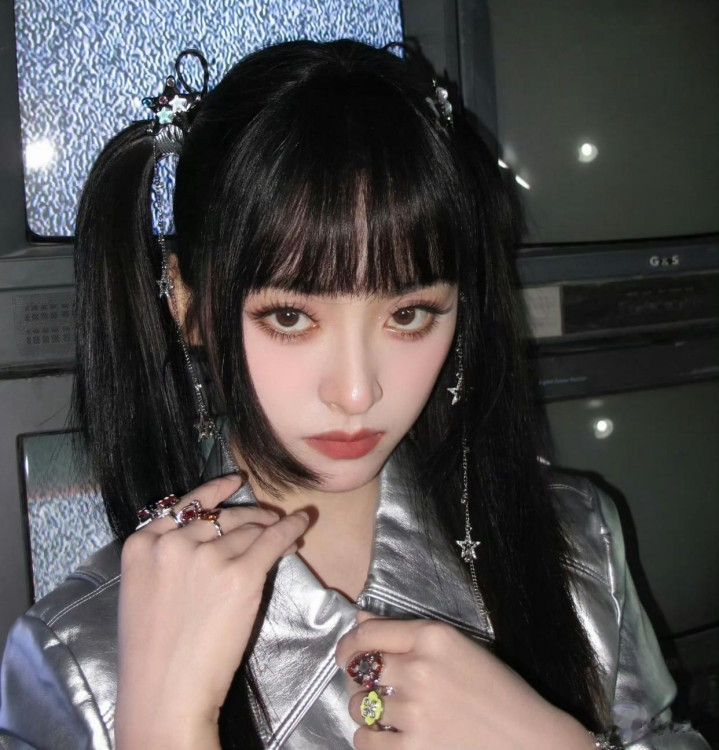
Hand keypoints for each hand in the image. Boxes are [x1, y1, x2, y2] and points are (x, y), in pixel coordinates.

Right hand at [114, 474, 308, 749]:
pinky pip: (272, 540)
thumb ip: (168, 559)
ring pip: (248, 530)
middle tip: (268, 519)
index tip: (235, 483)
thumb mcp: (144, 592)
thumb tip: (211, 540)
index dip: (215, 492)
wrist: (164, 694)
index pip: (184, 507)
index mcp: (142, 545)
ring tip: (286, 532)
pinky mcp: (241, 573)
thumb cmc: (152, 655)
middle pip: (222, 517)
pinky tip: (301, 524)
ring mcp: (208, 556)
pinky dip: (290, 529)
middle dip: (250, 516)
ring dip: (270, 528)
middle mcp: (173, 542)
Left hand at [336, 613, 595, 749]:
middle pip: (361, 671)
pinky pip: (366, 740)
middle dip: (361, 681)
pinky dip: (372, 739)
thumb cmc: (499, 692)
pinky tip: (392, 738)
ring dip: (368, 711)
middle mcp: (420, 668)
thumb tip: (359, 620)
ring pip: (360, 707)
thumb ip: (406, 633)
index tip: (347, 655)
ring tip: (390, 716)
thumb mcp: (458, 648)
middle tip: (376, 690)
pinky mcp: (414, 749)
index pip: (367, 634)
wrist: (531, 740)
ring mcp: (415, 711)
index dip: (348, 645)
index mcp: (433, 636)